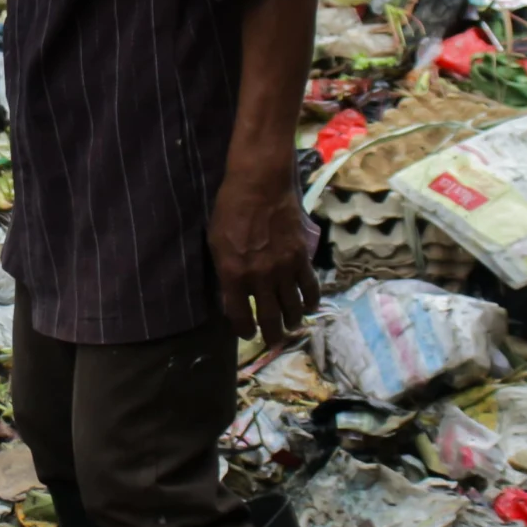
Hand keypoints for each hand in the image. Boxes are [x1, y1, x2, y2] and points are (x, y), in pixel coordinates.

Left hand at [208, 164, 320, 351]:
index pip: (239, 316)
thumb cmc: (230, 210)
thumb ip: (223, 272)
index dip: (244, 330)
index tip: (247, 333)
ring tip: (290, 326)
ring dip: (292, 321)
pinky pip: (310, 287)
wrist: (260, 185)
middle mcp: (259, 278)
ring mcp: (283, 269)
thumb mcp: (216, 243)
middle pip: (270, 318)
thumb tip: (230, 294)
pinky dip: (311, 301)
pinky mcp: (301, 258)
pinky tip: (308, 307)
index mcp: (233, 275)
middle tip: (273, 340)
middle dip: (272, 335)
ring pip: (292, 307)